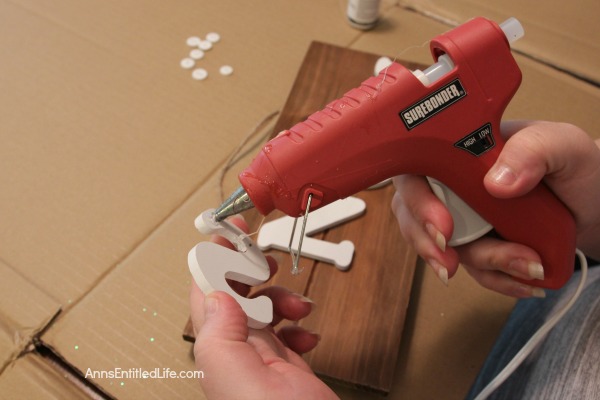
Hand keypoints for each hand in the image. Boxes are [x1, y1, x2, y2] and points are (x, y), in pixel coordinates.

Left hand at [189, 216, 338, 399]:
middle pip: (235, 296)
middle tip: (266, 257)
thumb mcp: (241, 383)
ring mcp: (261, 360)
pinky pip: (285, 332)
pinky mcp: (286, 368)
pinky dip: (298, 324)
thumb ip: (221, 339)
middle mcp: (235, 354)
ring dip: (281, 298)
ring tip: (298, 305)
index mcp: (218, 353)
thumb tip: (216, 296)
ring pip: (263, 310)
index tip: (225, 232)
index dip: (212, 258)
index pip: (206, 293)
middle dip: (251, 273)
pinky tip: (307, 332)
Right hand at [391, 121, 599, 296]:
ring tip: (531, 267)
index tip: (444, 227)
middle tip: (451, 264)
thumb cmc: (576, 166)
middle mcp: (452, 183)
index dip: (417, 200)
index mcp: (460, 150)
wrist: (596, 204)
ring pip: (442, 248)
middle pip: (412, 213)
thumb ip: (533, 151)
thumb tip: (495, 182)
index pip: (416, 169)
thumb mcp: (563, 146)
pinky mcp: (478, 244)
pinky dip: (497, 280)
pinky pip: (471, 269)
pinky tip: (526, 281)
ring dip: (482, 265)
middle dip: (427, 244)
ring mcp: (463, 216)